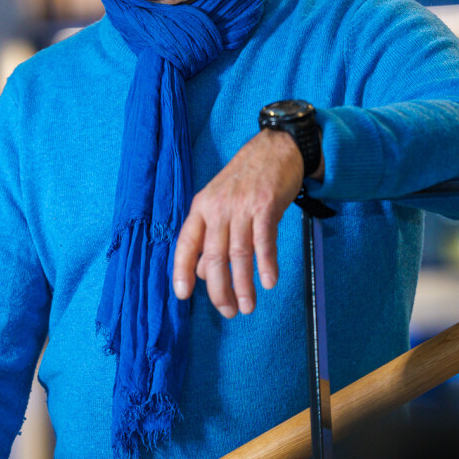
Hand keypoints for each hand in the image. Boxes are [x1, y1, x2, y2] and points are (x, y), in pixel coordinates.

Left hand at [172, 129, 310, 317]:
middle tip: (229, 311)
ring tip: (248, 306)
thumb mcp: (221, 202)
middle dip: (220, 290)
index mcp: (201, 207)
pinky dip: (266, 264)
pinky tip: (269, 282)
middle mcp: (218, 207)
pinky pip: (264, 242)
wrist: (276, 147)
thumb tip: (203, 272)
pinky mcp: (266, 206)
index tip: (182, 295)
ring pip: (238, 254)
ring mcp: (242, 206)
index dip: (182, 270)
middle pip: (214, 257)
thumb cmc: (247, 179)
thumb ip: (211, 235)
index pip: (186, 242)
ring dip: (244, 285)